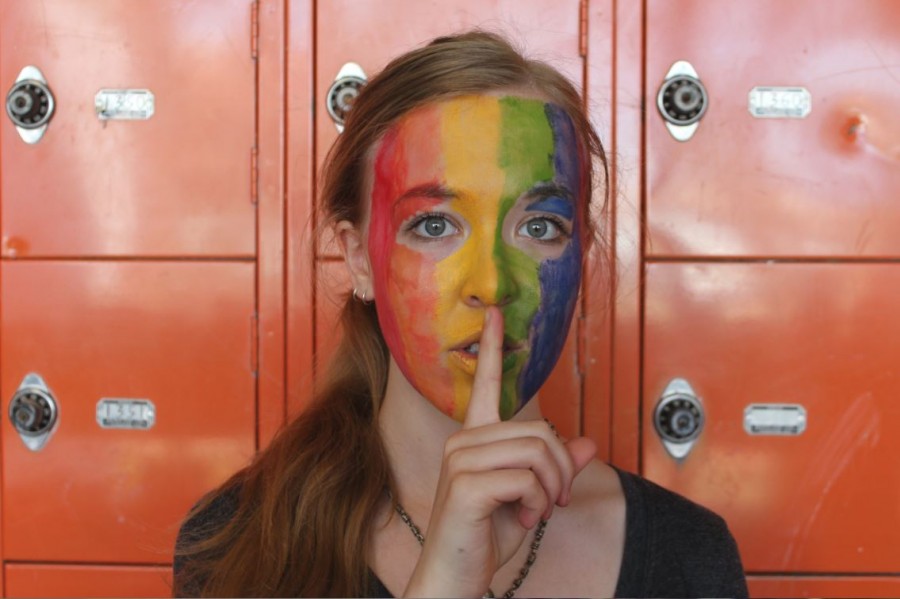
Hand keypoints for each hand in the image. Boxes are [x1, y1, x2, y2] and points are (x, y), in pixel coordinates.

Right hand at [402, 306, 596, 597]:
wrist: (455, 577)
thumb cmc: (486, 537)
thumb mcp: (531, 499)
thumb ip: (556, 468)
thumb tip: (588, 442)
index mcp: (476, 439)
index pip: (485, 386)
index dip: (492, 347)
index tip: (495, 312)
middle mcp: (464, 441)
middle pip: (539, 432)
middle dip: (560, 471)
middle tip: (555, 500)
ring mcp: (461, 461)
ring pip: (537, 453)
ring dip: (551, 489)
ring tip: (538, 511)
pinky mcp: (467, 485)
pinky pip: (527, 478)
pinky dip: (537, 503)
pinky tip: (524, 519)